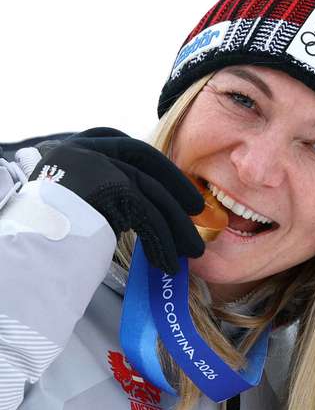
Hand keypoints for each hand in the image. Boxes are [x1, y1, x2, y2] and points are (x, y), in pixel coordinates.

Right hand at [30, 128, 203, 272]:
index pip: (128, 147)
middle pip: (146, 162)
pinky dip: (163, 241)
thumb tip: (148, 204)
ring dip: (176, 225)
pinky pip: (147, 215)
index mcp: (77, 148)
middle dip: (176, 187)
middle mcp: (85, 149)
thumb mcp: (75, 199)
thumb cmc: (49, 235)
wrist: (22, 253)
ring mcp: (96, 164)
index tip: (176, 185)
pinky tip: (168, 262)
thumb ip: (106, 189)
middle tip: (197, 211)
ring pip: (150, 193)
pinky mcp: (108, 187)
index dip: (158, 166)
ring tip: (192, 250)